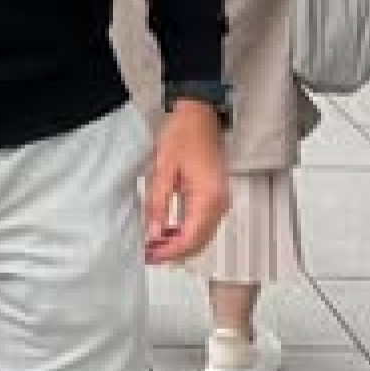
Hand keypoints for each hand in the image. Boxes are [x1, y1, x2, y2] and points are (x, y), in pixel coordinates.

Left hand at [142, 102, 230, 268]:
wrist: (200, 114)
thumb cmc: (182, 135)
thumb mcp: (163, 168)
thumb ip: (158, 204)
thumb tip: (154, 234)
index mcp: (208, 198)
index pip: (190, 239)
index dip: (169, 252)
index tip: (149, 256)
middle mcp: (220, 204)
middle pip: (199, 242)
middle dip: (174, 252)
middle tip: (148, 254)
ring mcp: (221, 201)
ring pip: (202, 236)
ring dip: (180, 244)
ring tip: (154, 244)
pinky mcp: (217, 197)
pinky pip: (204, 224)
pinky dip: (187, 233)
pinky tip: (168, 231)